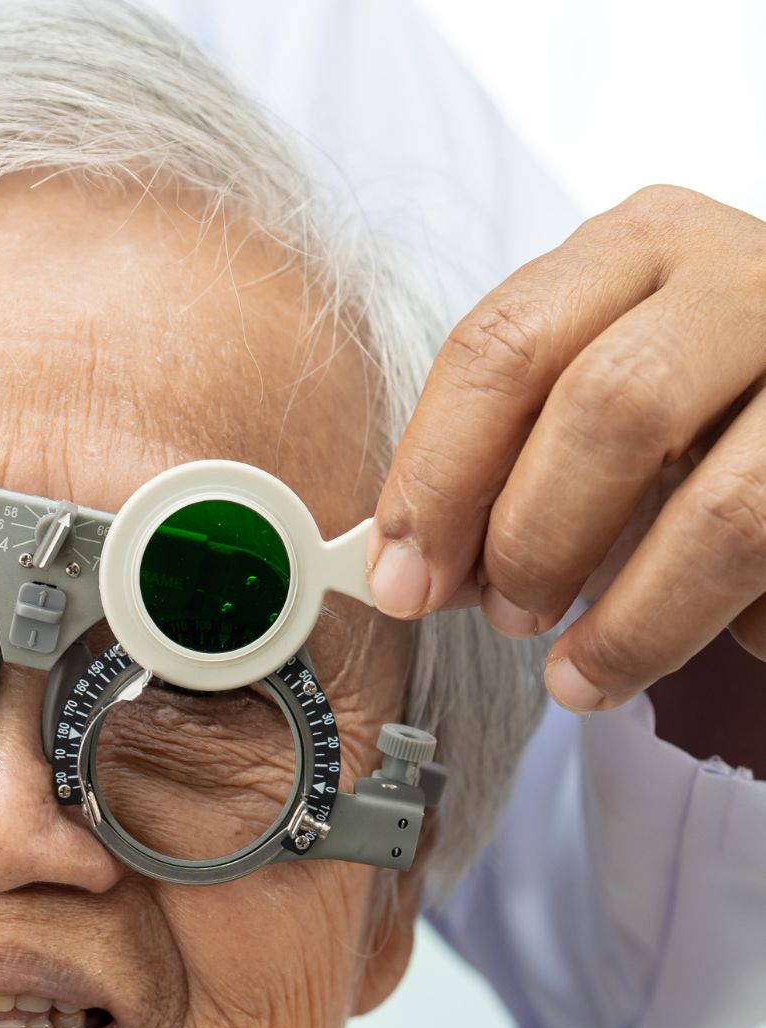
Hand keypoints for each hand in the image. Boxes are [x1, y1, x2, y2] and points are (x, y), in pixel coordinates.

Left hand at [368, 185, 765, 714]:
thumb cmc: (694, 406)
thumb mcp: (590, 392)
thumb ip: (505, 460)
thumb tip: (408, 571)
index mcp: (639, 247)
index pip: (501, 347)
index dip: (435, 479)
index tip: (401, 579)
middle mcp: (742, 280)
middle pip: (607, 407)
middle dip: (532, 539)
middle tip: (506, 613)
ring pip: (721, 512)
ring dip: (629, 620)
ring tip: (577, 673)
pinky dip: (718, 633)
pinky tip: (677, 657)